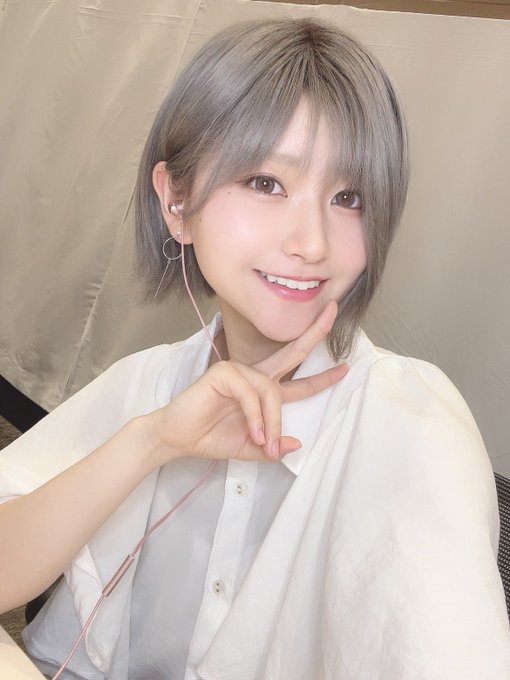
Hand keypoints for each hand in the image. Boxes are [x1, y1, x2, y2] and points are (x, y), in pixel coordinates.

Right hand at [151, 301, 347, 462]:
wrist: (177, 438)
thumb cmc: (210, 438)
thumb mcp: (250, 449)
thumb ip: (272, 447)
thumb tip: (297, 443)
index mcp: (262, 391)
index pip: (298, 380)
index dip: (322, 377)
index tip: (345, 368)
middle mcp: (254, 376)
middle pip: (292, 354)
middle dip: (314, 334)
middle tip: (333, 313)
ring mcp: (238, 371)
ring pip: (270, 390)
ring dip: (271, 420)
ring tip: (262, 443)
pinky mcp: (224, 372)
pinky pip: (251, 394)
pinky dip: (255, 416)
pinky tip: (252, 432)